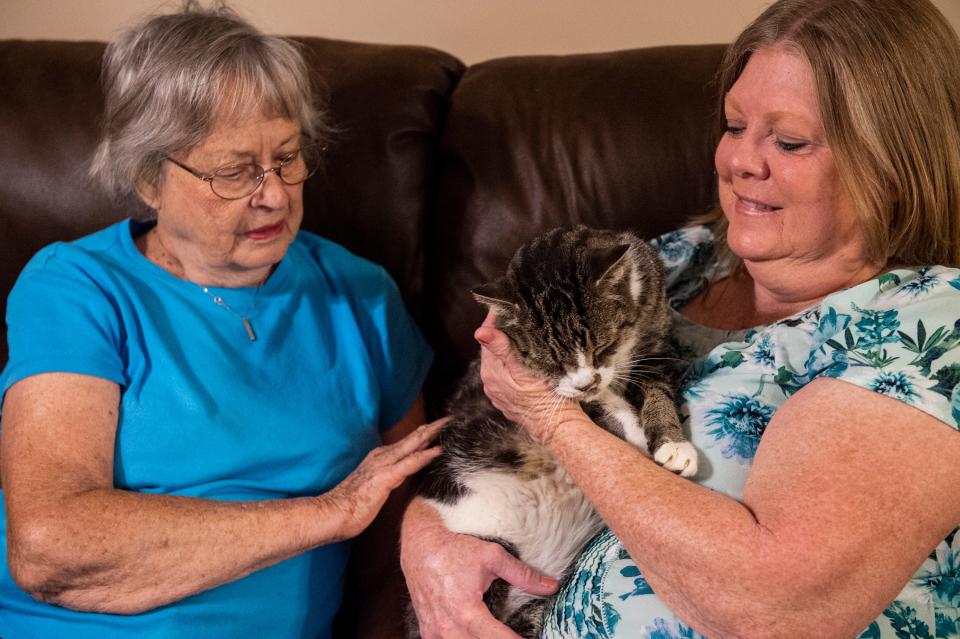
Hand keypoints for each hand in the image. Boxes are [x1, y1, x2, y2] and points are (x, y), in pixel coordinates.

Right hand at [323, 418, 445, 539]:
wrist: (332, 513)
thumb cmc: (350, 505)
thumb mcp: (373, 488)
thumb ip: (387, 479)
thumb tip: (399, 476)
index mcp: (379, 458)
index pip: (406, 444)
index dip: (424, 435)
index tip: (439, 428)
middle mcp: (382, 457)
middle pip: (412, 439)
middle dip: (431, 428)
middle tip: (449, 418)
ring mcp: (383, 466)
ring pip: (412, 445)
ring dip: (430, 434)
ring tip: (446, 425)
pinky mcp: (385, 478)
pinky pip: (409, 464)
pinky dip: (424, 456)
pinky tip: (437, 450)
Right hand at [401, 499, 559, 638]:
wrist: (419, 545)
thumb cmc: (454, 549)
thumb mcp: (492, 556)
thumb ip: (523, 575)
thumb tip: (552, 586)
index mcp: (466, 611)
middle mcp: (448, 627)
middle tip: (520, 636)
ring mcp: (435, 632)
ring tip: (498, 635)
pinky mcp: (428, 631)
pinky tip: (475, 635)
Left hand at [474, 311, 582, 443]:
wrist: (557, 427)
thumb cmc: (546, 398)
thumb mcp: (525, 369)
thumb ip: (502, 349)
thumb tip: (480, 332)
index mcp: (491, 371)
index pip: (487, 337)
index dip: (495, 320)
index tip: (505, 306)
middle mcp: (490, 382)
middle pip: (492, 349)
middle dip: (502, 333)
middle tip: (517, 317)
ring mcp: (498, 392)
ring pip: (500, 362)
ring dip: (507, 350)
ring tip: (523, 336)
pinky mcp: (508, 399)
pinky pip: (506, 375)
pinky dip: (512, 365)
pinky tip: (525, 361)